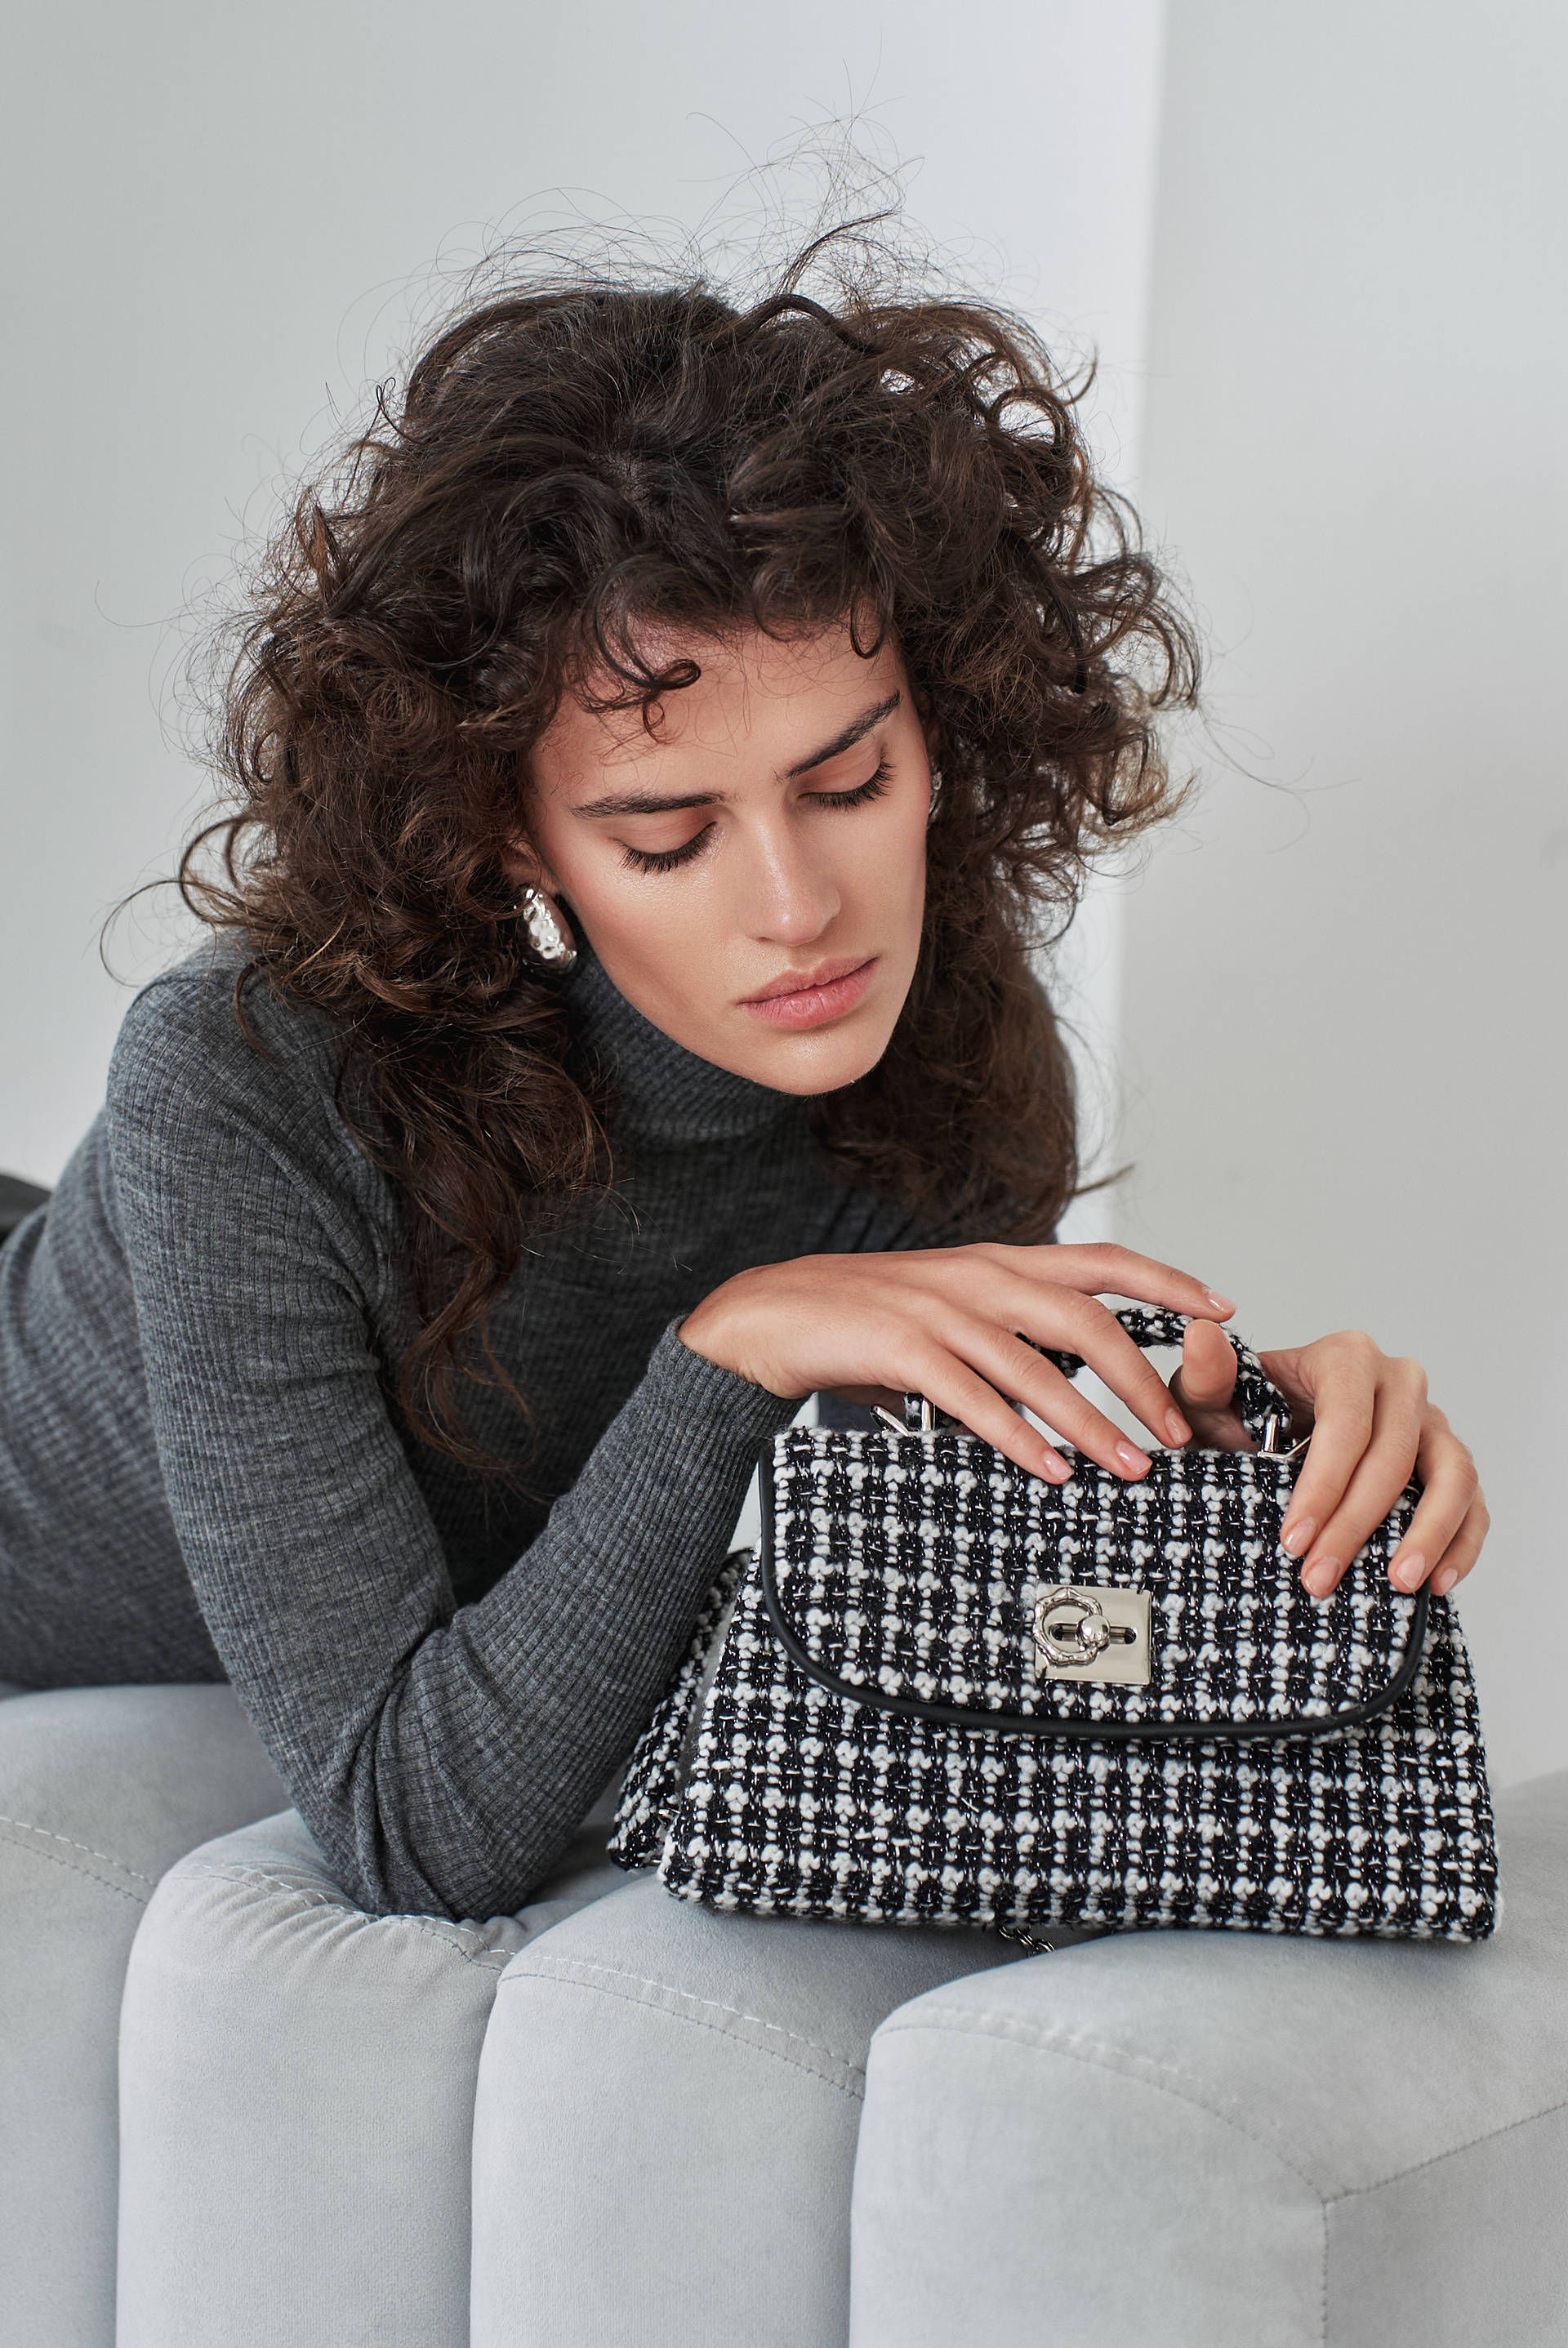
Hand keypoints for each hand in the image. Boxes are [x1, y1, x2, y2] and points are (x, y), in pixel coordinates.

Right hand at [680, 1242, 1234, 1485]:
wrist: (771, 1316)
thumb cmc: (863, 1322)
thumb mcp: (947, 1312)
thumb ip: (1007, 1335)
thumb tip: (1066, 1384)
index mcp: (997, 1264)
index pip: (1102, 1261)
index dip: (1168, 1280)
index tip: (1222, 1309)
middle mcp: (979, 1279)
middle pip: (1086, 1320)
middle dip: (1141, 1379)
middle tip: (1180, 1430)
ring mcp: (941, 1311)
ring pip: (1038, 1367)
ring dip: (1092, 1422)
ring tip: (1133, 1466)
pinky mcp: (903, 1349)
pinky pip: (976, 1399)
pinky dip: (1020, 1438)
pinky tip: (1052, 1470)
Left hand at [1170, 1322, 1486, 1599]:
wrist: (1269, 1436)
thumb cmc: (1240, 1417)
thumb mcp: (1209, 1401)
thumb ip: (1205, 1376)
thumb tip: (1201, 1334)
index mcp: (1346, 1358)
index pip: (1346, 1421)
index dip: (1324, 1484)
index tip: (1293, 1539)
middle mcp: (1399, 1381)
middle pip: (1394, 1456)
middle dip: (1357, 1524)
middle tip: (1318, 1577)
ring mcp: (1433, 1423)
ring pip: (1453, 1475)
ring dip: (1428, 1533)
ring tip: (1397, 1583)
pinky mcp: (1450, 1463)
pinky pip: (1473, 1503)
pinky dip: (1462, 1543)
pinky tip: (1437, 1583)